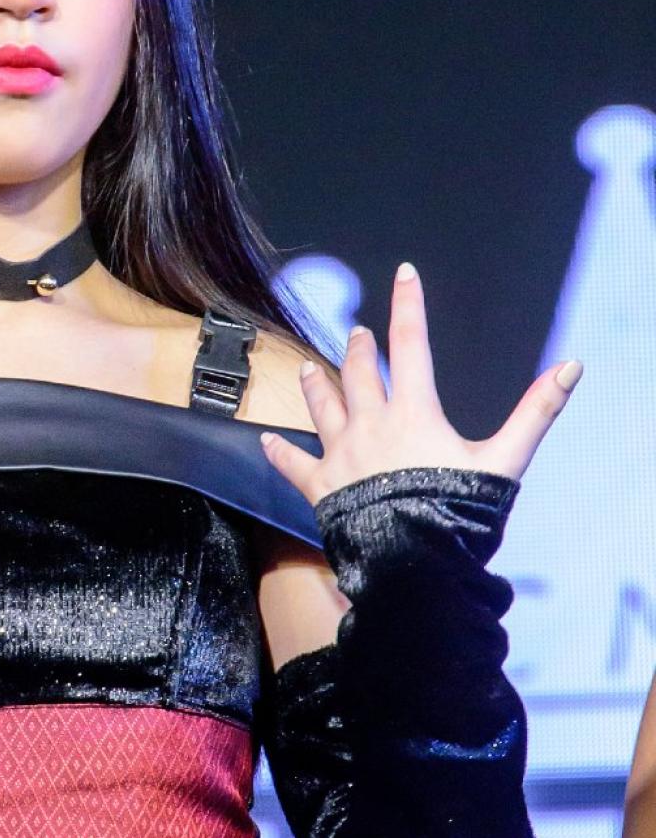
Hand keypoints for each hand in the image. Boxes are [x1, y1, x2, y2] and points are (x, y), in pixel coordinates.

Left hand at [259, 262, 582, 508]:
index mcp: (413, 413)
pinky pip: (293, 464)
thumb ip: (536, 411)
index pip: (411, 344)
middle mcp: (370, 425)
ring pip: (321, 407)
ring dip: (315, 383)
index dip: (408, 304)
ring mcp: (341, 455)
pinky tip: (265, 441)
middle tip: (356, 334)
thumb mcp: (505, 460)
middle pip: (358, 372)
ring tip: (308, 366)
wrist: (413, 564)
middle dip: (359, 349)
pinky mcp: (320, 487)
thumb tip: (571, 367)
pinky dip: (279, 452)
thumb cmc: (460, 514)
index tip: (404, 273)